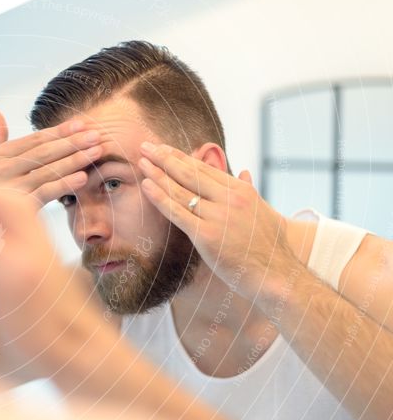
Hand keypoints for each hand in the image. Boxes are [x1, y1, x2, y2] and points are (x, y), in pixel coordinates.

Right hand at [0, 108, 102, 207]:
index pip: (36, 140)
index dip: (60, 131)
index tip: (82, 124)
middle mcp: (3, 170)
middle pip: (44, 152)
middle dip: (73, 142)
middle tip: (96, 135)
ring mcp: (12, 189)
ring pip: (48, 171)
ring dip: (75, 160)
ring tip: (96, 152)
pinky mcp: (21, 207)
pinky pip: (46, 193)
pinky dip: (64, 185)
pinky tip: (83, 177)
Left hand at [136, 142, 299, 302]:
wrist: (277, 274)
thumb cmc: (271, 247)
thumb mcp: (265, 211)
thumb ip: (250, 190)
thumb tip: (245, 172)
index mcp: (241, 190)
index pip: (204, 168)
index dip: (181, 157)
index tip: (164, 149)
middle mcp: (229, 198)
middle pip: (190, 173)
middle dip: (165, 158)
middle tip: (145, 146)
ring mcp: (218, 216)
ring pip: (181, 190)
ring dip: (158, 174)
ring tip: (141, 162)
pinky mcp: (207, 235)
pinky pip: (177, 213)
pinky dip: (160, 198)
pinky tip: (146, 186)